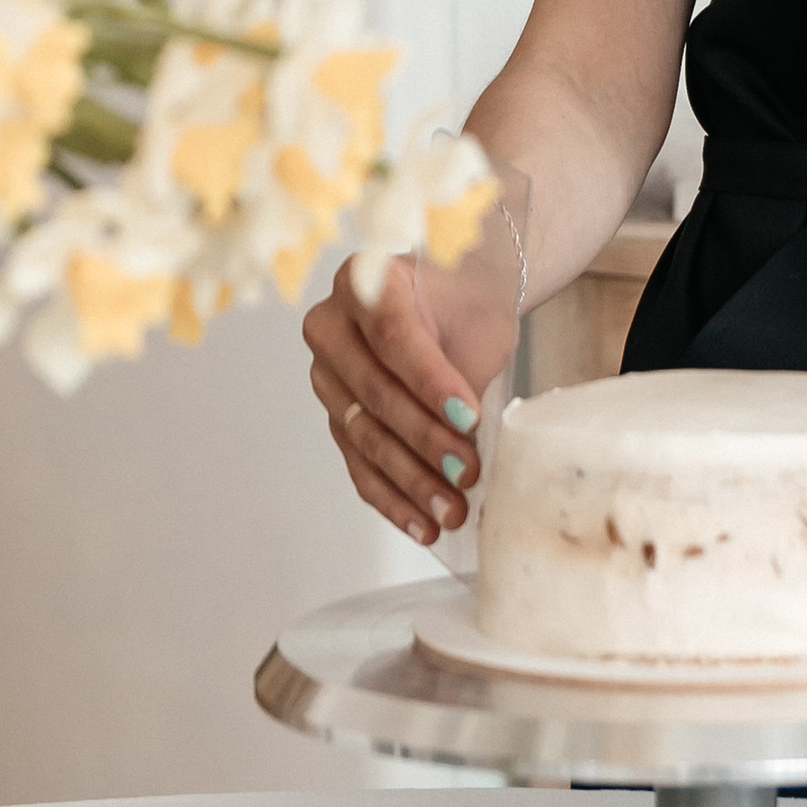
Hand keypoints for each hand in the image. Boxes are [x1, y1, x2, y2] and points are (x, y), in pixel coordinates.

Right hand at [303, 257, 484, 548]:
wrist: (454, 301)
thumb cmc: (467, 304)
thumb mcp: (479, 318)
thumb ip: (466, 369)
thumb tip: (469, 442)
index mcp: (362, 279)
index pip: (394, 338)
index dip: (430, 383)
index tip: (470, 418)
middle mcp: (330, 326)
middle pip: (376, 393)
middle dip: (425, 440)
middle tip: (467, 473)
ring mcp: (327, 375)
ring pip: (365, 436)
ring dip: (411, 480)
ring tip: (453, 511)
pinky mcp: (336, 417)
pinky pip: (359, 466)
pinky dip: (394, 500)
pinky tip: (424, 526)